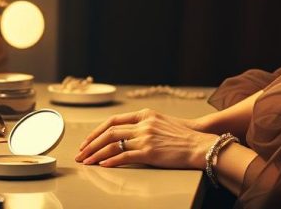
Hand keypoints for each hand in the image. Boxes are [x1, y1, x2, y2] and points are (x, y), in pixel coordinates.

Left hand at [74, 108, 218, 168]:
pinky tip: (102, 165)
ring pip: (113, 144)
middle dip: (91, 143)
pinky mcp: (149, 152)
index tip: (88, 140)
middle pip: (109, 132)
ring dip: (96, 153)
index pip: (113, 120)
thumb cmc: (182, 136)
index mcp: (144, 114)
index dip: (97, 131)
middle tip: (81, 152)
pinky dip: (110, 161)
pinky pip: (124, 156)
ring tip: (87, 161)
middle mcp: (143, 124)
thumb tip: (126, 132)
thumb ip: (144, 123)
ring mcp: (145, 138)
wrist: (199, 143)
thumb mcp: (161, 121)